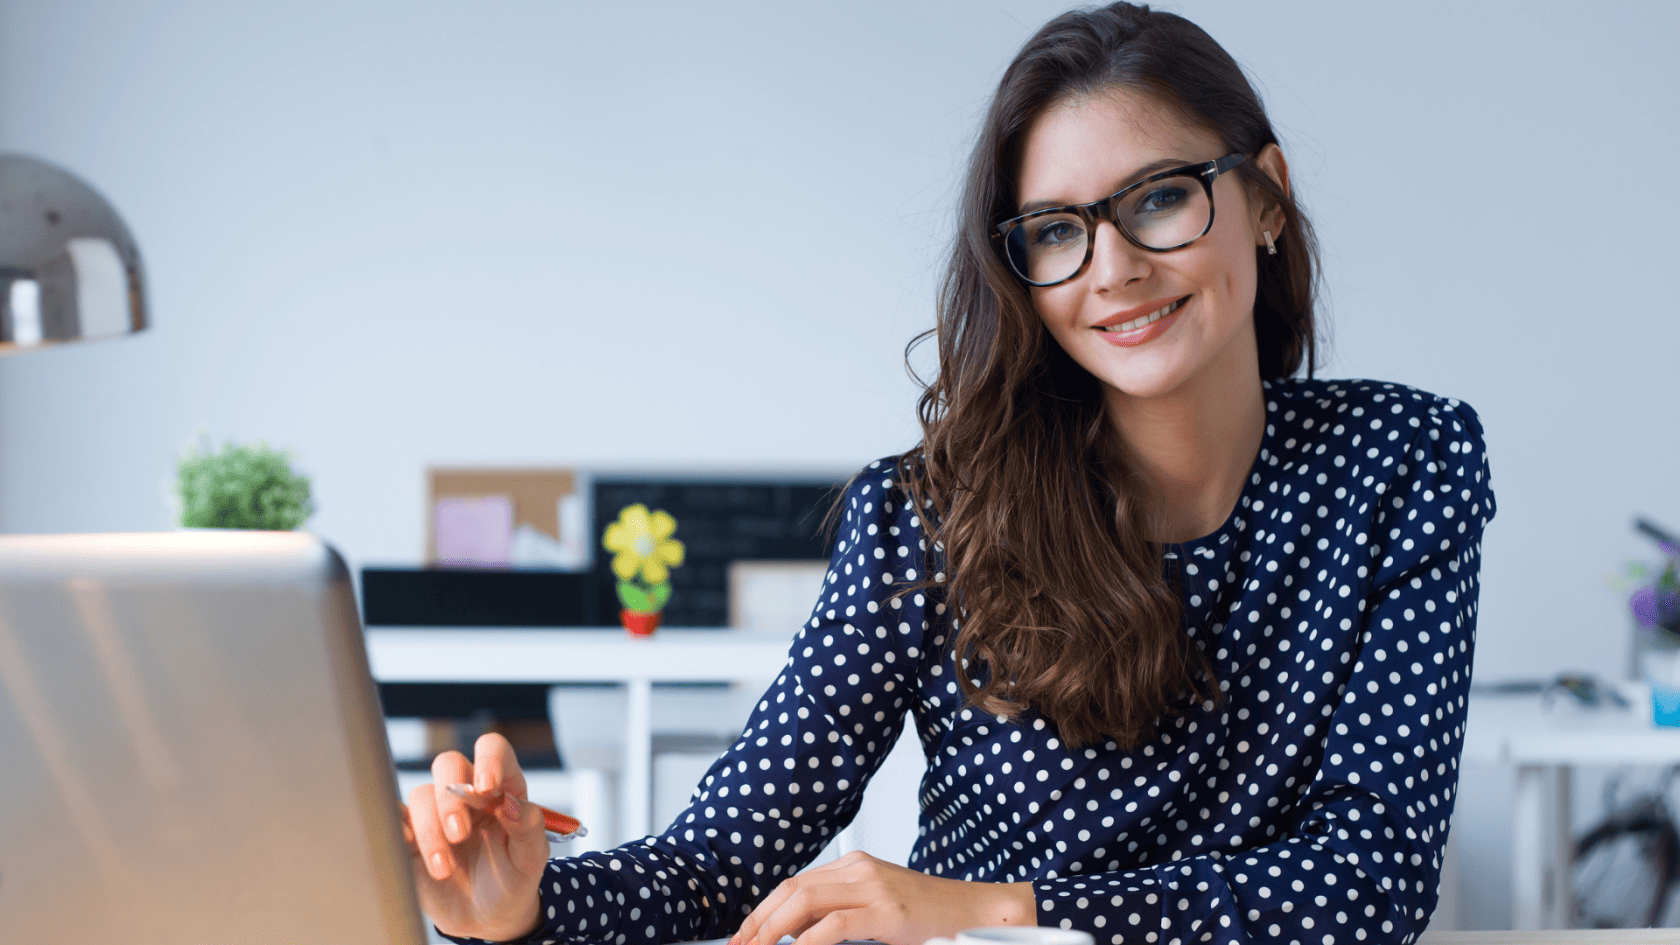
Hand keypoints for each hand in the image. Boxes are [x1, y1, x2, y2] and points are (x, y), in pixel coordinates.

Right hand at [401, 733, 550, 941]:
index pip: (492, 750)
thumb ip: (529, 828)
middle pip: (448, 763)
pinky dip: (398, 829)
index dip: (488, 760)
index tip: (486, 789)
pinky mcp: (411, 834)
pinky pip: (395, 817)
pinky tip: (412, 851)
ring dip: (431, 831)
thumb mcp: (530, 859)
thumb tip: (512, 805)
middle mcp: (467, 792)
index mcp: (501, 788)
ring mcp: (436, 811)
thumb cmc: (513, 880)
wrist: (486, 916)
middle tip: (460, 834)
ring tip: (444, 868)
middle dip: (451, 797)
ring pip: (422, 795)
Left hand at [727, 850, 1036, 944]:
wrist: (978, 912)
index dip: (763, 910)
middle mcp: (860, 869)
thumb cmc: (931, 918)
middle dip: (758, 920)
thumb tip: (795, 934)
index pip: (795, 884)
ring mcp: (874, 886)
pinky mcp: (888, 911)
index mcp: (854, 866)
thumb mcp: (877, 910)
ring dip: (772, 928)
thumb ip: (839, 915)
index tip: (743, 935)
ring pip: (805, 900)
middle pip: (792, 889)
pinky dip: (808, 940)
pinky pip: (836, 924)